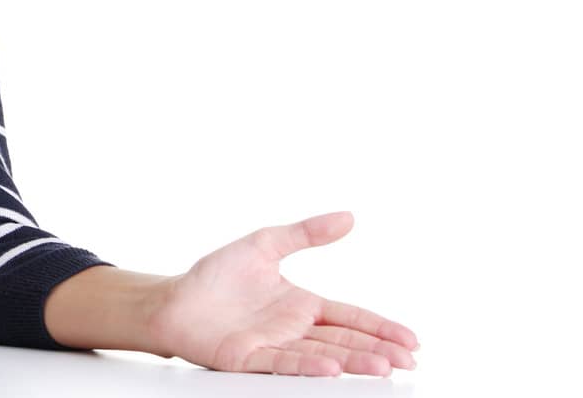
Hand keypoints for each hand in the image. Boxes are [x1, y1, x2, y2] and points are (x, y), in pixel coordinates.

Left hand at [147, 211, 419, 375]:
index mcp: (301, 306)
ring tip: (383, 368)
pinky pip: (283, 363)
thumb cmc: (217, 276)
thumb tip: (348, 216)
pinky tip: (332, 369)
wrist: (175, 299)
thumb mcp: (264, 244)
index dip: (380, 328)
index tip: (411, 340)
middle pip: (344, 341)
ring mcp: (274, 346)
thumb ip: (305, 233)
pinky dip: (308, 366)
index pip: (350, 318)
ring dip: (352, 362)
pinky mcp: (249, 358)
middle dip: (377, 351)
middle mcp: (293, 330)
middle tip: (409, 361)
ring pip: (321, 356)